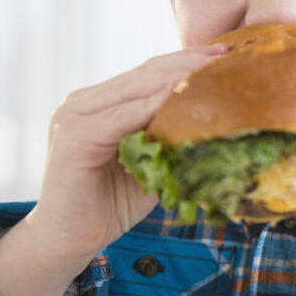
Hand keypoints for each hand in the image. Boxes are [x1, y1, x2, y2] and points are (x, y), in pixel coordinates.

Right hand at [0, 43, 226, 295]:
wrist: (69, 241)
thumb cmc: (112, 204)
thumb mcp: (149, 163)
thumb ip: (169, 137)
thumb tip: (216, 122)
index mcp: (99, 104)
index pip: (148, 73)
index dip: (186, 61)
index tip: (225, 55)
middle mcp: (82, 103)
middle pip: (145, 73)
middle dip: (188, 62)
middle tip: (226, 55)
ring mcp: (73, 117)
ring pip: (136, 89)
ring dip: (177, 78)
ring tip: (213, 71)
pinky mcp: (73, 138)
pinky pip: (122, 117)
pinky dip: (154, 106)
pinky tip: (181, 98)